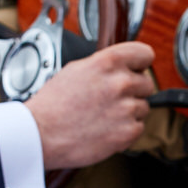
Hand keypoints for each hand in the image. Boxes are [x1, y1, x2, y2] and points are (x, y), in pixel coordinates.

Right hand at [25, 42, 156, 169]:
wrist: (41, 134)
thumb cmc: (53, 104)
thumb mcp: (77, 69)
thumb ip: (104, 65)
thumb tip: (122, 65)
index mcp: (108, 62)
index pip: (145, 54)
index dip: (140, 63)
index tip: (137, 70)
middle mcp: (120, 83)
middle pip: (147, 83)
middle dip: (133, 91)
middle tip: (111, 99)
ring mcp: (126, 108)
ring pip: (143, 107)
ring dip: (129, 112)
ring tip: (104, 116)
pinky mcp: (127, 132)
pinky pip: (138, 128)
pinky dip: (125, 131)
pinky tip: (106, 129)